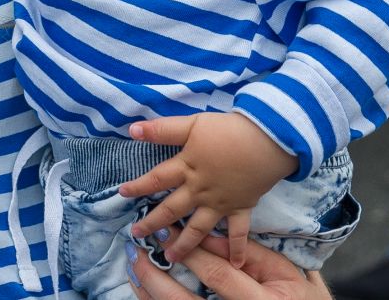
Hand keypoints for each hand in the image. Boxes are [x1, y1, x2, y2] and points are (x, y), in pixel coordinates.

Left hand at [122, 112, 297, 264]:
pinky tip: (236, 264)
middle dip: (153, 222)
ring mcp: (220, 203)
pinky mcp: (242, 207)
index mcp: (186, 168)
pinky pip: (239, 232)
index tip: (122, 194)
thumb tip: (131, 130)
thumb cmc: (228, 130)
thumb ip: (162, 129)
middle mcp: (200, 190)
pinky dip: (237, 249)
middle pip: (172, 209)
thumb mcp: (191, 124)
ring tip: (171, 258)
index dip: (138, 186)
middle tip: (137, 234)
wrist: (266, 141)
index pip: (156, 179)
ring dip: (184, 244)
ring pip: (198, 228)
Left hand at [125, 235, 330, 299]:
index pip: (215, 274)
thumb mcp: (282, 271)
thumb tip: (210, 235)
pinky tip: (142, 287)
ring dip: (149, 291)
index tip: (166, 228)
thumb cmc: (298, 296)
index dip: (189, 249)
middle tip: (137, 250)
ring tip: (133, 266)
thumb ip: (248, 253)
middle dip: (155, 275)